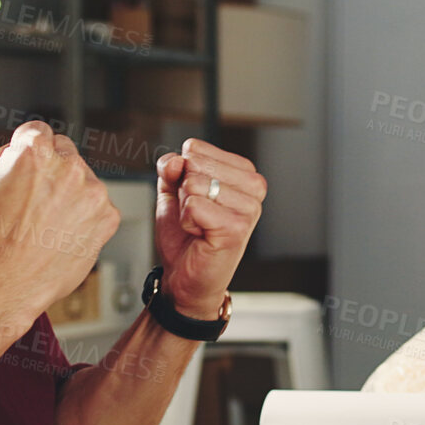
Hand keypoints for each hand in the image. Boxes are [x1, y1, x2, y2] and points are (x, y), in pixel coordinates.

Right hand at [0, 121, 120, 319]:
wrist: (7, 280)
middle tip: (33, 198)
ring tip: (45, 221)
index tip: (26, 164)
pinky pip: (98, 206)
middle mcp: (69, 167)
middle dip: (50, 169)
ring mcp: (92, 192)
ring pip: (83, 180)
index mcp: (35, 152)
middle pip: (64, 152)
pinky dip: (84, 216)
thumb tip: (17, 149)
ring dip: (69, 193)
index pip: (38, 131)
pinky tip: (61, 232)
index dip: (27, 148)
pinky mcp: (107, 217)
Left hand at [154, 140, 264, 317]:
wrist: (185, 276)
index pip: (195, 148)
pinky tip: (201, 234)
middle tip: (197, 215)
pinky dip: (187, 222)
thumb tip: (178, 160)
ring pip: (193, 184)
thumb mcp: (173, 192)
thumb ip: (171, 168)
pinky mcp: (237, 227)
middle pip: (194, 163)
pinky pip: (194, 205)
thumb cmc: (185, 236)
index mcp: (243, 172)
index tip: (196, 198)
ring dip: (186, 209)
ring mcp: (249, 207)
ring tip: (200, 226)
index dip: (182, 174)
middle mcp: (253, 186)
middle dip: (183, 191)